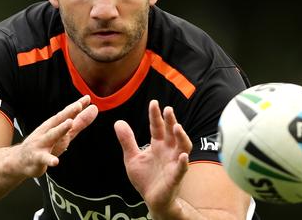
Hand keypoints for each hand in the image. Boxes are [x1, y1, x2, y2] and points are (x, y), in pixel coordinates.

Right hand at [9, 95, 97, 178]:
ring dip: (60, 129)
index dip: (76, 106)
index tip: (87, 98)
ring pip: (51, 136)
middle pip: (58, 121)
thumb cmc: (44, 145)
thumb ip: (80, 122)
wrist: (20, 160)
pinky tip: (55, 162)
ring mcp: (41, 144)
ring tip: (69, 123)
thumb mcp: (65, 133)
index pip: (66, 114)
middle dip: (68, 113)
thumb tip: (94, 109)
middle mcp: (47, 132)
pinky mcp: (37, 158)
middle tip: (79, 105)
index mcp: (54, 125)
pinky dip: (49, 160)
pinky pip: (43, 159)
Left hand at [114, 100, 192, 216]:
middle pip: (172, 133)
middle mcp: (169, 151)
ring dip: (182, 137)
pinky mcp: (175, 177)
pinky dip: (182, 162)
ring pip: (183, 147)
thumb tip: (118, 122)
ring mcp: (174, 163)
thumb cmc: (145, 178)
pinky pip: (181, 169)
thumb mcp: (132, 158)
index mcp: (158, 145)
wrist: (152, 200)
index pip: (157, 127)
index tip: (154, 102)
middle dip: (171, 121)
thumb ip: (127, 141)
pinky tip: (182, 156)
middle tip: (168, 109)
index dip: (155, 115)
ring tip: (177, 127)